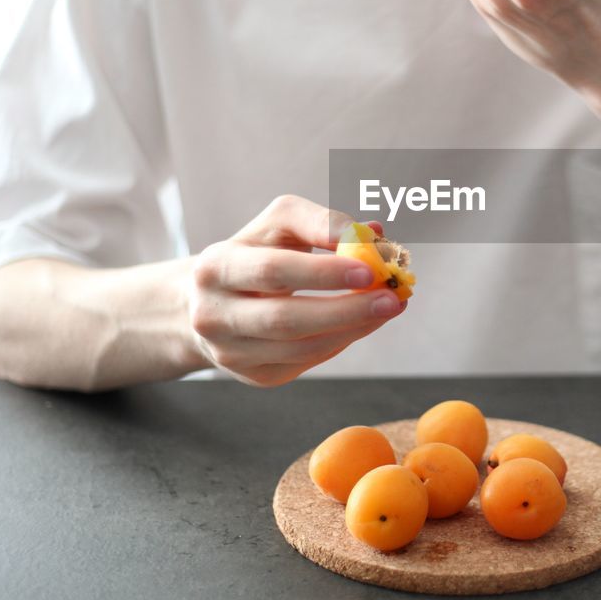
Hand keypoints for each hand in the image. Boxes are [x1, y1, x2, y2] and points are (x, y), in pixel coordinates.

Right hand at [188, 195, 405, 386]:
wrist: (210, 302)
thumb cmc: (255, 254)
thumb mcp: (278, 226)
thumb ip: (322, 223)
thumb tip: (374, 233)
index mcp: (215, 267)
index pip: (273, 270)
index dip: (322, 272)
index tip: (370, 268)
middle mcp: (213, 315)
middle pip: (284, 319)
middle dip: (345, 309)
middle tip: (390, 297)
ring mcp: (230, 353)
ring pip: (299, 347)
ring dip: (352, 328)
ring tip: (388, 307)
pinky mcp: (253, 376)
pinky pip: (306, 361)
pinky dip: (341, 341)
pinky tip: (364, 322)